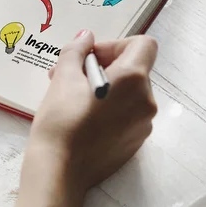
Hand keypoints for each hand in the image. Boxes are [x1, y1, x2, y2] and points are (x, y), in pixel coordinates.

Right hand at [0, 30, 156, 206]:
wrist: (59, 170)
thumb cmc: (61, 119)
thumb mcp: (63, 77)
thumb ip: (76, 50)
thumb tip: (86, 36)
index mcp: (133, 79)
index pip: (143, 44)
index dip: (116, 44)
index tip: (90, 58)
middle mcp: (147, 101)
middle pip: (134, 69)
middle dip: (104, 66)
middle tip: (69, 76)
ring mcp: (143, 125)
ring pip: (129, 93)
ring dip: (105, 88)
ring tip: (72, 99)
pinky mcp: (135, 143)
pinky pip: (127, 115)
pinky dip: (109, 109)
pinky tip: (82, 119)